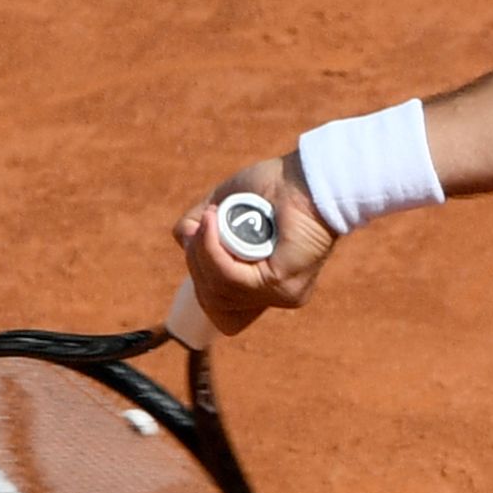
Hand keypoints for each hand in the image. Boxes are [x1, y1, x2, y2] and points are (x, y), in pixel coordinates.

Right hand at [169, 152, 336, 334]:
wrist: (307, 176)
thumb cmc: (274, 186)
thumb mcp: (223, 207)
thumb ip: (200, 228)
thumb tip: (185, 239)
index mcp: (265, 287)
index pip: (226, 317)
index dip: (204, 285)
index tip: (203, 245)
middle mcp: (275, 297)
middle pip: (214, 302)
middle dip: (198, 262)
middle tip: (204, 224)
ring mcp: (280, 294)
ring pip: (218, 290)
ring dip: (203, 251)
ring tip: (210, 217)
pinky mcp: (281, 283)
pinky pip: (230, 278)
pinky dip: (213, 250)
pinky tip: (213, 222)